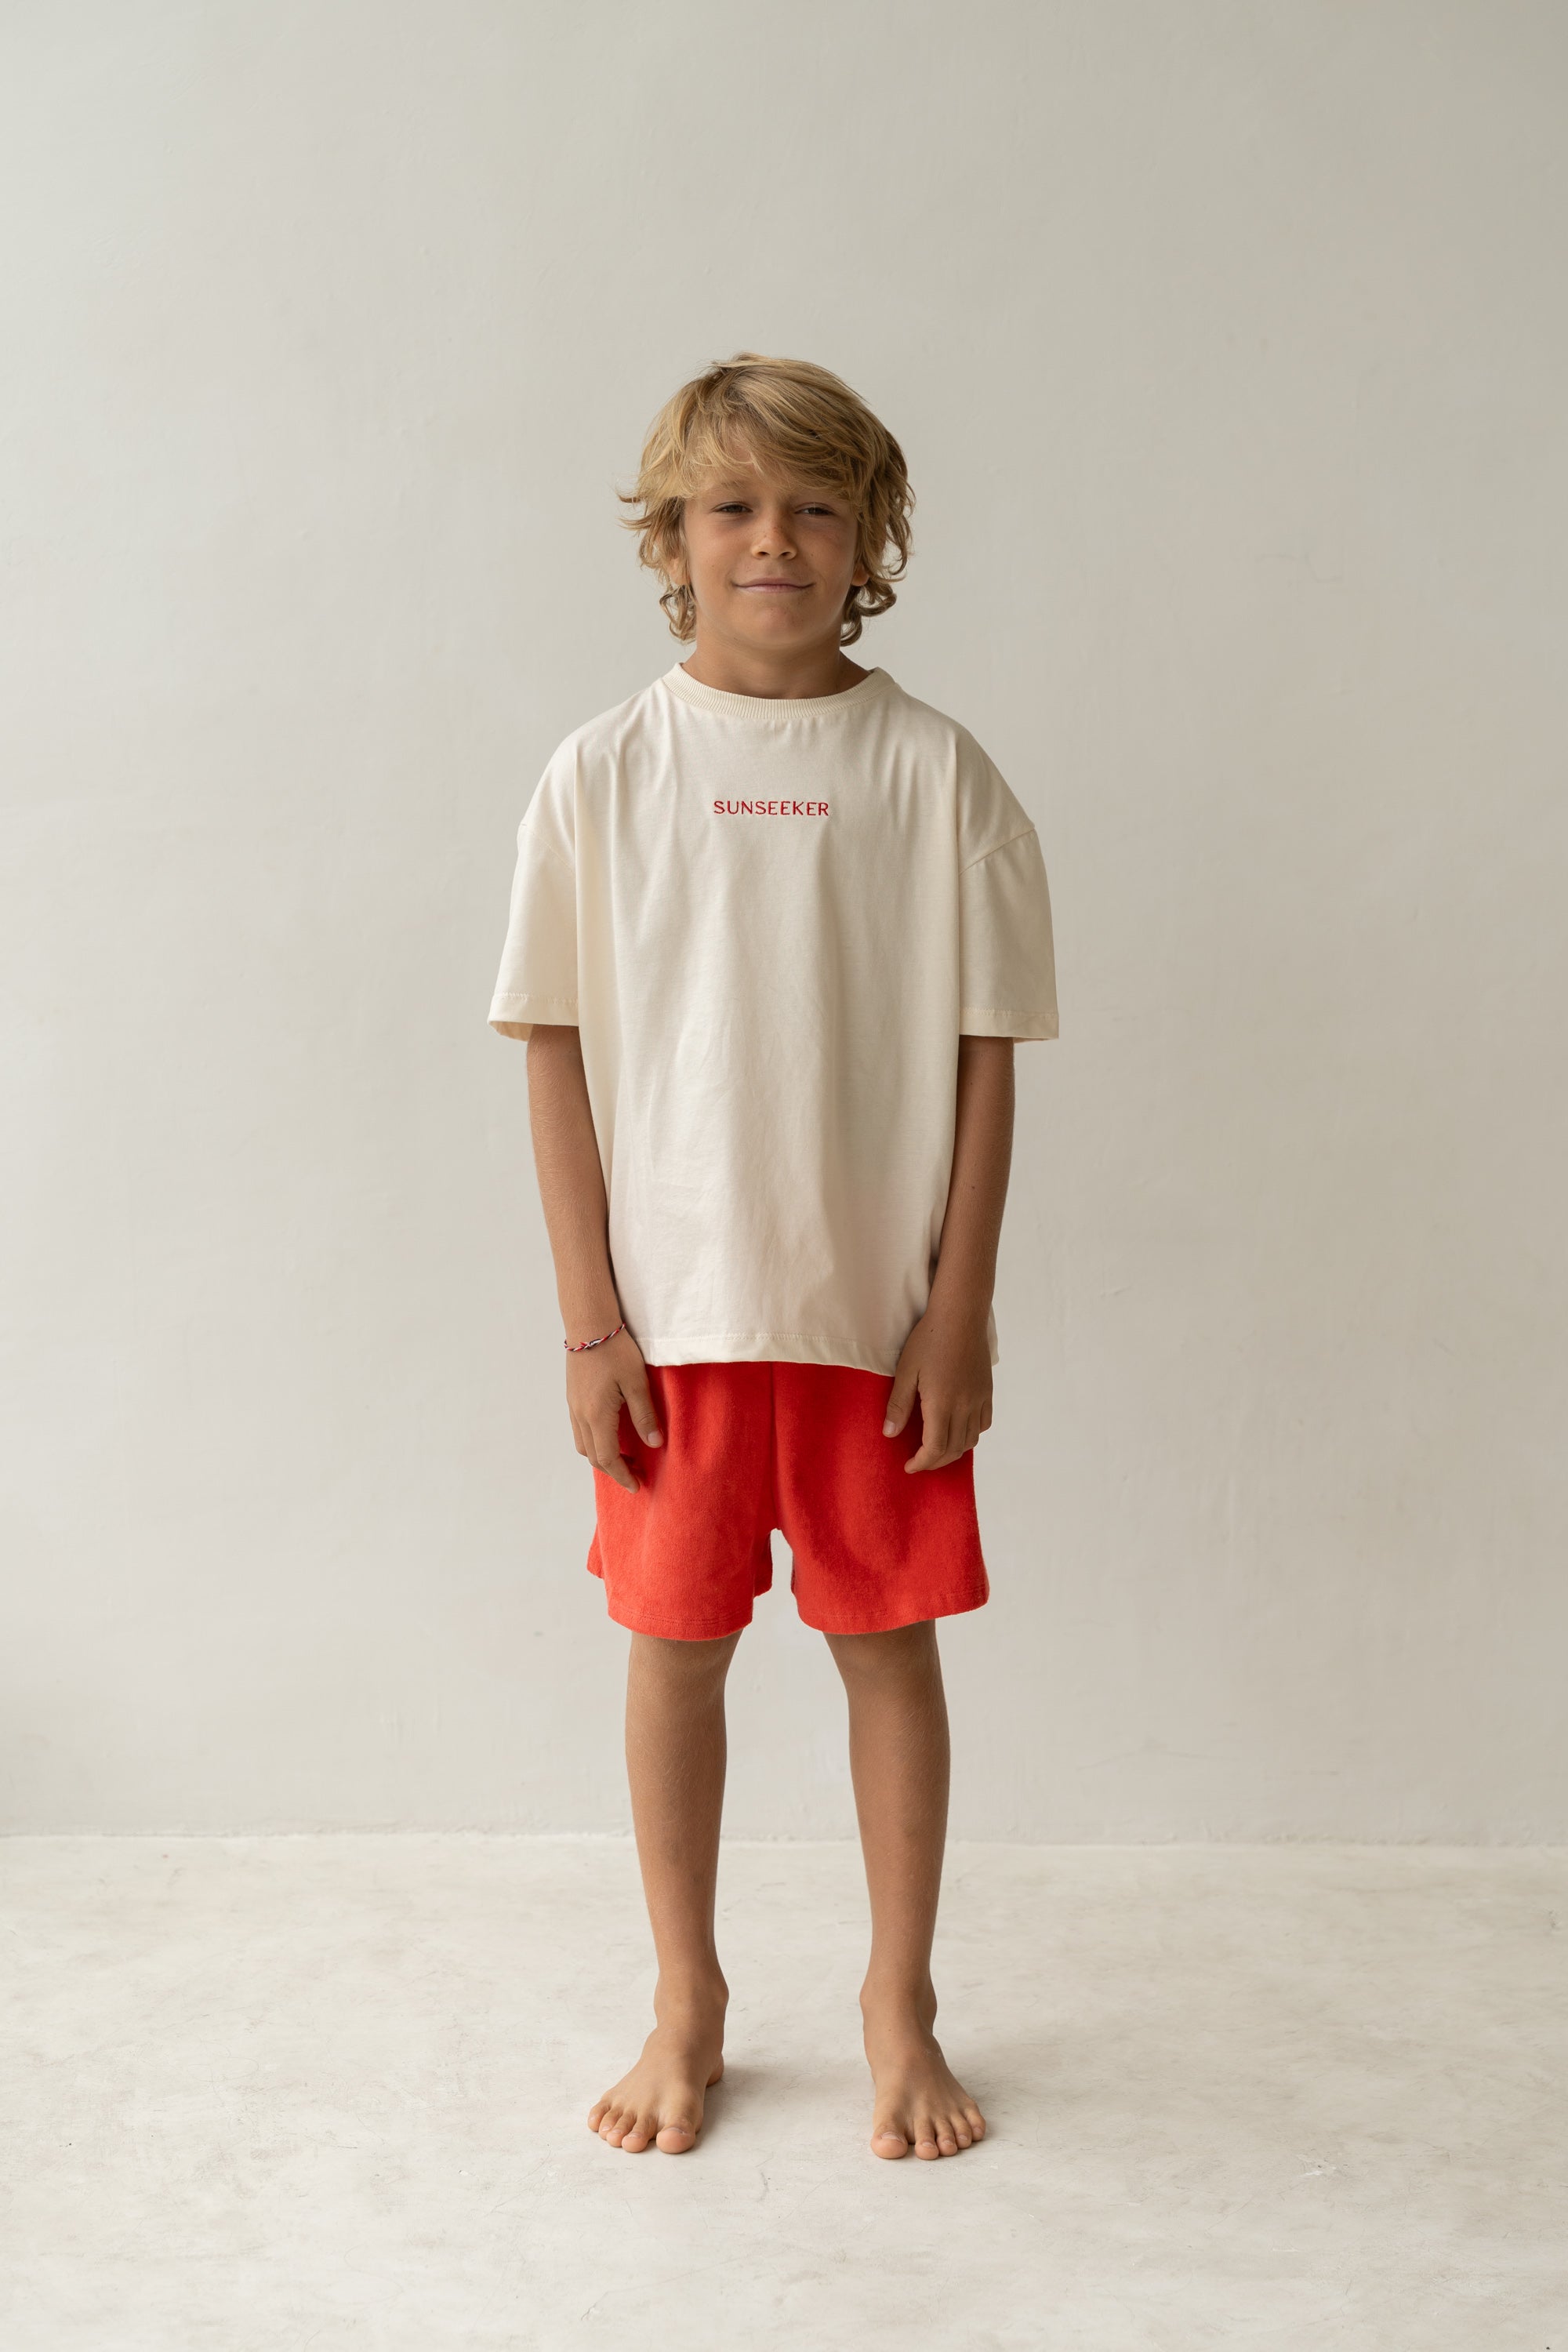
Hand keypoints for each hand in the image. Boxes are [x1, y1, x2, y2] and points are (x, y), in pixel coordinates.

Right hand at [566, 1328, 662, 1492]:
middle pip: (593, 1456)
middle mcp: (580, 1415)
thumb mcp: (637, 1382)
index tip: (637, 1486)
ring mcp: (573, 1406)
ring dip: (602, 1456)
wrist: (589, 1324)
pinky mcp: (572, 1396)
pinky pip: (579, 1429)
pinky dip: (594, 1441)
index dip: (622, 1475)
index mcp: (597, 1415)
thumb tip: (655, 1443)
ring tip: (624, 1456)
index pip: (608, 1458)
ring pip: (583, 1444)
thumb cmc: (615, 1350)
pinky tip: (610, 1433)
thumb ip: (645, 1415)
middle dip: (613, 1470)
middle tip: (635, 1474)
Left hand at [882, 1306, 991, 1471]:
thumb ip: (898, 1405)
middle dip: (935, 1461)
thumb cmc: (929, 1339)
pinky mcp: (987, 1390)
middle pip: (954, 1449)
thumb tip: (889, 1434)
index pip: (935, 1448)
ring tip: (936, 1449)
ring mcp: (979, 1399)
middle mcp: (964, 1406)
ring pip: (971, 1439)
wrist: (960, 1315)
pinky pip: (984, 1423)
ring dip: (953, 1451)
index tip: (909, 1466)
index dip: (922, 1463)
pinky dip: (972, 1434)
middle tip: (919, 1461)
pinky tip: (959, 1430)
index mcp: (942, 1404)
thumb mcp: (906, 1371)